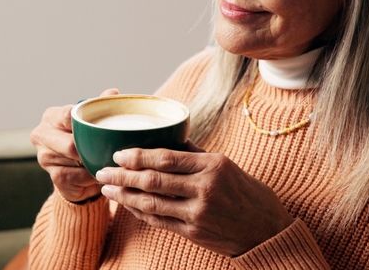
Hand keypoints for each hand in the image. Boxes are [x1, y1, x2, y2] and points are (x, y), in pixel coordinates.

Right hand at [29, 88, 119, 202]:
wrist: (76, 173)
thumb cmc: (84, 140)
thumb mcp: (91, 121)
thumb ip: (100, 106)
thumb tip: (113, 92)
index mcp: (51, 116)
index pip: (67, 115)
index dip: (85, 123)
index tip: (102, 128)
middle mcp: (42, 135)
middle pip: (69, 143)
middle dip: (90, 148)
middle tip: (109, 149)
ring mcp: (44, 157)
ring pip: (75, 160)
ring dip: (93, 162)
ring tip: (106, 160)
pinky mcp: (54, 177)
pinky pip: (78, 176)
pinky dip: (91, 175)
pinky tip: (98, 171)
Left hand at [95, 143, 293, 256]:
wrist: (266, 230)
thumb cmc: (246, 192)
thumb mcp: (225, 164)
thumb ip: (195, 153)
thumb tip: (167, 137)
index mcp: (212, 165)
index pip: (166, 157)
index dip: (138, 155)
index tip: (119, 152)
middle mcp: (204, 188)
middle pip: (154, 180)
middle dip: (123, 175)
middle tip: (103, 170)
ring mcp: (198, 212)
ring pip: (151, 202)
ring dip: (125, 195)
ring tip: (108, 188)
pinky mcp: (193, 232)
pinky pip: (159, 221)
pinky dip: (139, 211)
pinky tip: (127, 204)